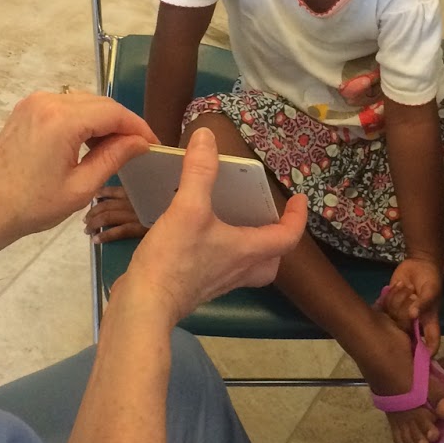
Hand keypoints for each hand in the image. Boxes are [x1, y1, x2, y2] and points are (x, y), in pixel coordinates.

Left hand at [0, 91, 156, 256]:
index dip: (138, 128)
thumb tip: (141, 142)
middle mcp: (48, 101)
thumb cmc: (32, 206)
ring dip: (103, 121)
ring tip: (117, 149)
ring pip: (84, 102)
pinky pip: (66, 106)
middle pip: (100, 103)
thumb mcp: (81, 187)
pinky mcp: (26, 109)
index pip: (114, 113)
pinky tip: (90, 143)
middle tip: (139, 149)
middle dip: (123, 124)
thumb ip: (114, 158)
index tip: (153, 146)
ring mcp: (34, 102)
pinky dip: (83, 119)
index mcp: (62, 120)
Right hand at [122, 129, 307, 323]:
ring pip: (249, 268)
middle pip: (272, 260)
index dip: (298, 217)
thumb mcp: (188, 208)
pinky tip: (200, 238)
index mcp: (247, 251)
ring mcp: (218, 282)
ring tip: (236, 225)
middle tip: (268, 219)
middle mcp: (239, 270)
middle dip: (276, 239)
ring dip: (251, 248)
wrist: (145, 305)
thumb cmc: (174, 259)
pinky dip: (222, 254)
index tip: (299, 199)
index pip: (288, 237)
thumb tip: (207, 137)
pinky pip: (223, 270)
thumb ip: (199, 171)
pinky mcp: (198, 288)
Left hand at [380, 255, 443, 351]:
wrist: (418, 263)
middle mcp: (414, 321)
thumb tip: (413, 315)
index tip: (419, 361)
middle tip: (400, 317)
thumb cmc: (430, 279)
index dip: (427, 353)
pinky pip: (385, 308)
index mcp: (428, 321)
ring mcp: (401, 314)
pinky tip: (396, 285)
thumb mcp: (430, 290)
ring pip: (394, 319)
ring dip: (397, 302)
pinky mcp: (390, 305)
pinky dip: (389, 296)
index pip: (431, 341)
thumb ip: (423, 303)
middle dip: (402, 328)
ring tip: (406, 287)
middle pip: (407, 335)